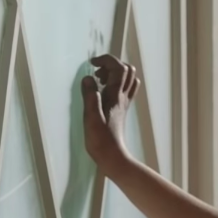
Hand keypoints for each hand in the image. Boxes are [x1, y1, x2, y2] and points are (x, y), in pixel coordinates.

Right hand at [81, 54, 139, 174]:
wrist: (112, 157)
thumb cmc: (100, 140)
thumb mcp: (91, 118)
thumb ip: (90, 97)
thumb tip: (88, 78)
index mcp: (115, 96)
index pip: (118, 68)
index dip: (106, 60)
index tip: (92, 64)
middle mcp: (123, 97)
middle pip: (127, 70)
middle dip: (111, 65)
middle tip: (96, 73)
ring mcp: (124, 103)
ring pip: (128, 78)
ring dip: (114, 73)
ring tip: (99, 81)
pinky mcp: (122, 109)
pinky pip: (126, 89)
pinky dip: (117, 83)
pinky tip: (104, 92)